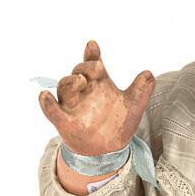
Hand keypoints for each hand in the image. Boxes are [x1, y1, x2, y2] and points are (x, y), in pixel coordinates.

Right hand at [39, 39, 154, 154]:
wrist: (110, 150)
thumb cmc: (118, 123)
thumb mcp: (133, 106)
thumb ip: (141, 90)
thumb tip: (149, 73)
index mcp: (99, 84)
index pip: (93, 65)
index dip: (92, 54)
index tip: (93, 45)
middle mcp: (83, 91)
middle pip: (78, 72)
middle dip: (84, 67)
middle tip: (96, 67)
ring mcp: (72, 105)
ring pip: (64, 87)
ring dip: (70, 81)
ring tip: (81, 80)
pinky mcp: (64, 121)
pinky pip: (52, 111)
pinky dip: (47, 103)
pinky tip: (45, 95)